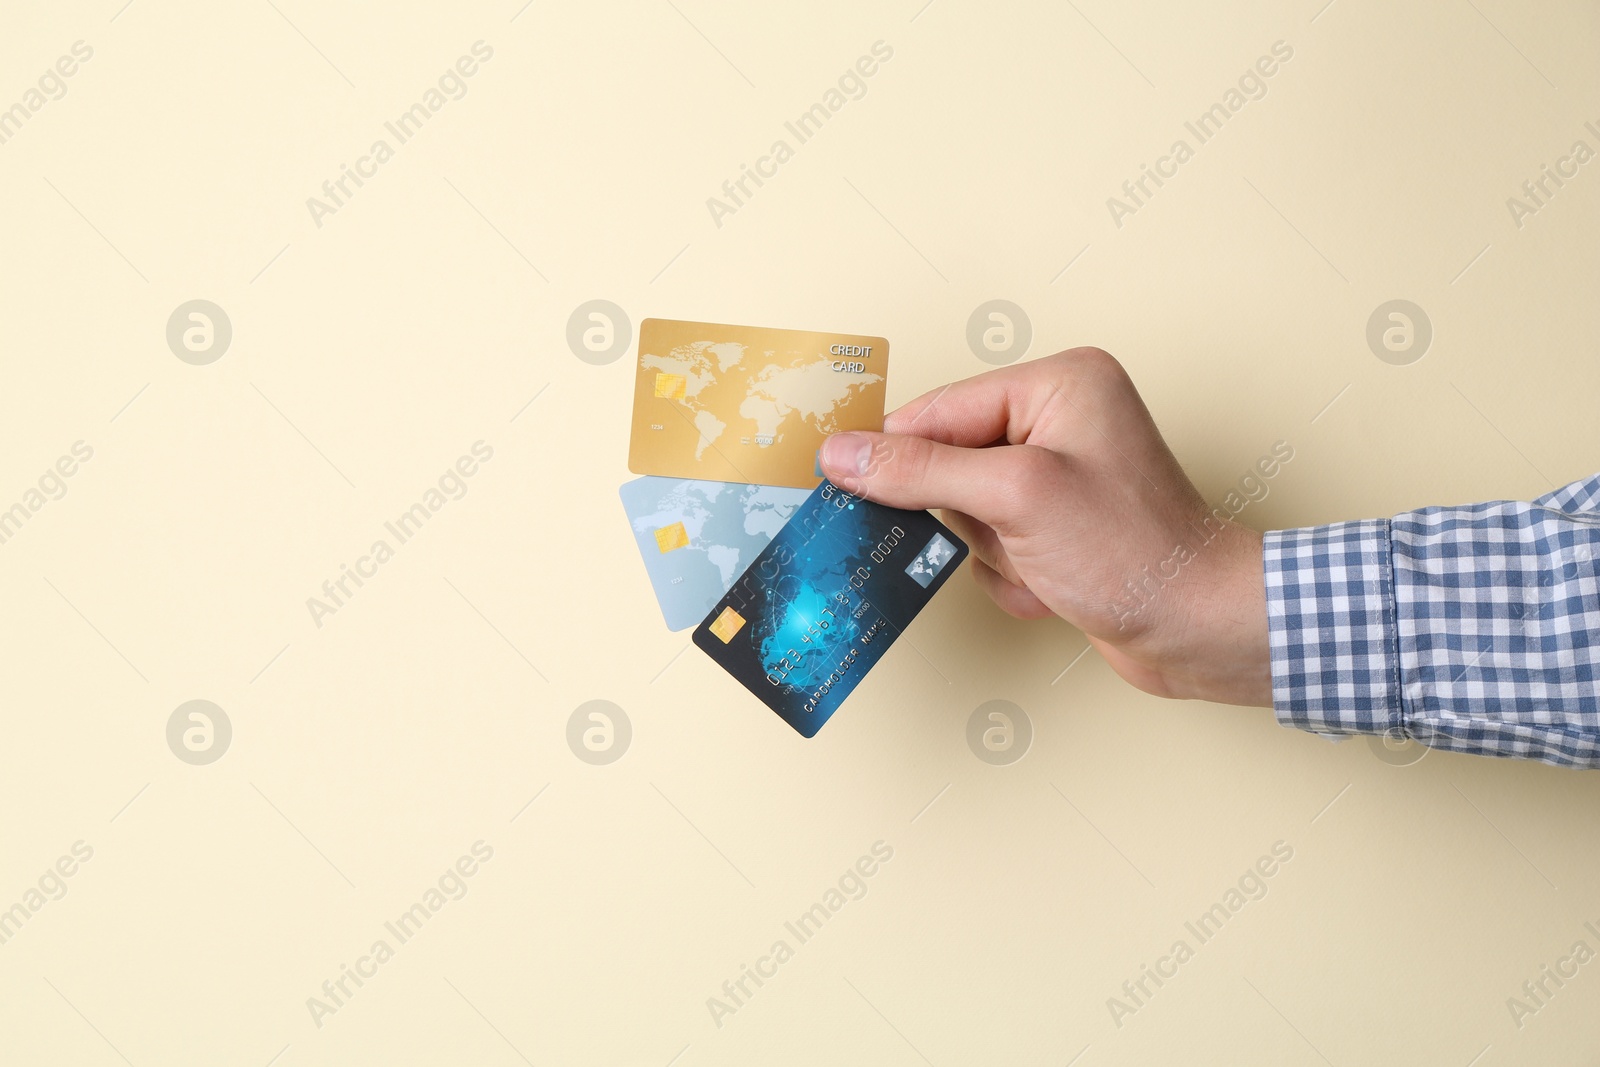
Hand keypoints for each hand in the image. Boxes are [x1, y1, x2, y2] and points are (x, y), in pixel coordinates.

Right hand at [819, 348, 1270, 706]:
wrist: (1197, 630)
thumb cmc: (1134, 552)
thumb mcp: (1012, 498)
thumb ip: (920, 471)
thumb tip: (844, 453)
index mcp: (1059, 383)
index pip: (940, 409)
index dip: (896, 454)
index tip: (847, 486)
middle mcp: (1060, 419)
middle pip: (947, 462)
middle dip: (968, 517)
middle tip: (1004, 536)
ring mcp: (1060, 475)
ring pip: (966, 512)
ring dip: (992, 553)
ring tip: (1043, 564)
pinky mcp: (1059, 525)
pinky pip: (992, 545)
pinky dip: (1011, 575)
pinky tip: (1054, 585)